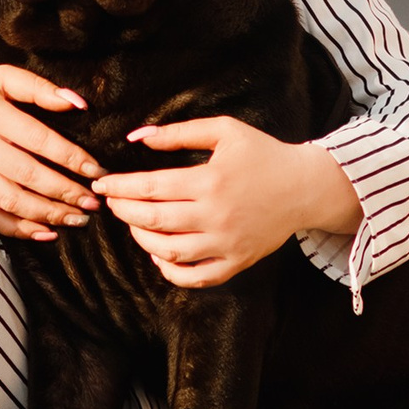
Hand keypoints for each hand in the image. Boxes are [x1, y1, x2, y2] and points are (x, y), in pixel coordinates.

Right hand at [0, 67, 104, 241]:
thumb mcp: (0, 78)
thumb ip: (38, 88)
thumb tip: (77, 103)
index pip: (38, 139)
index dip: (70, 157)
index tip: (96, 170)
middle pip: (27, 174)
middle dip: (64, 191)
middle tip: (94, 202)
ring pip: (11, 200)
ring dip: (47, 213)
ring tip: (77, 219)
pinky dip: (17, 228)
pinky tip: (44, 234)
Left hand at [90, 117, 361, 287]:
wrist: (305, 187)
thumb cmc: (262, 154)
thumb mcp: (224, 131)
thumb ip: (179, 133)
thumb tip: (138, 137)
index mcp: (210, 180)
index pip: (150, 187)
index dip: (119, 187)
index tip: (102, 183)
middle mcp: (216, 215)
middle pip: (153, 220)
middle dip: (123, 211)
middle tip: (111, 203)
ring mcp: (227, 243)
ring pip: (170, 252)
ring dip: (142, 239)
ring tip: (134, 224)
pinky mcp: (238, 261)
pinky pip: (197, 277)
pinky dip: (171, 271)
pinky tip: (159, 255)